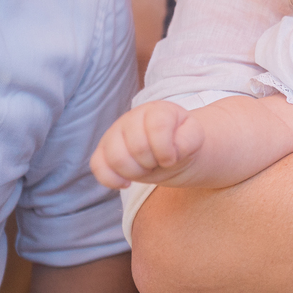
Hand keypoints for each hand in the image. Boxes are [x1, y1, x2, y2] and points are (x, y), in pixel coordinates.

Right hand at [89, 101, 204, 188]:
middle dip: (152, 163)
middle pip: (137, 147)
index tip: (172, 158)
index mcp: (156, 110)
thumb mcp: (194, 138)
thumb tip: (171, 153)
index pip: (157, 128)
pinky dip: (112, 180)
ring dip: (135, 172)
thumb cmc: (181, 141)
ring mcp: (114, 133)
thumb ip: (188, 141)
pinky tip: (127, 182)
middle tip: (158, 162)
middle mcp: (131, 118)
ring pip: (116, 158)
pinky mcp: (102, 151)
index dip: (166, 150)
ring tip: (145, 168)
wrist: (171, 149)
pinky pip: (97, 166)